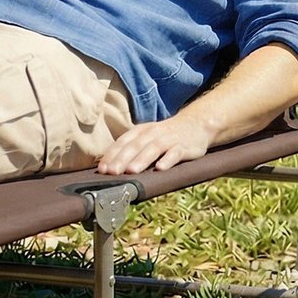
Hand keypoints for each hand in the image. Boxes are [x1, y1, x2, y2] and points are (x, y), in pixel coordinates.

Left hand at [97, 109, 217, 174]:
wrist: (195, 124)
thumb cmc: (165, 136)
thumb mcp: (146, 138)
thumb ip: (131, 150)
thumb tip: (110, 168)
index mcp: (140, 131)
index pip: (122, 143)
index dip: (111, 155)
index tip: (101, 169)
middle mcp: (152, 134)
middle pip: (134, 146)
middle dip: (121, 159)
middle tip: (111, 173)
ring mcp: (168, 139)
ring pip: (153, 149)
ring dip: (141, 160)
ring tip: (131, 171)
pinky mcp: (184, 146)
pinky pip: (175, 153)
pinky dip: (168, 160)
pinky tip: (161, 169)